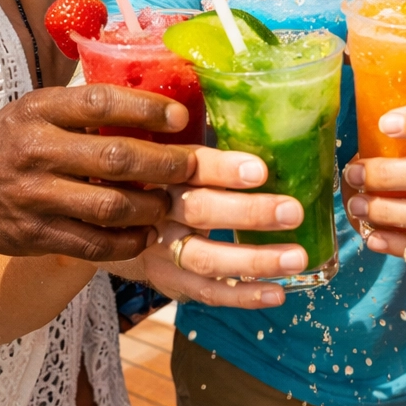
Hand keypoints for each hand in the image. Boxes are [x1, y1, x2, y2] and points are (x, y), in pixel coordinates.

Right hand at [0, 84, 197, 261]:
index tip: (180, 116)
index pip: (100, 102)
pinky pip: (92, 244)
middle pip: (113, 157)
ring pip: (108, 206)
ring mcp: (34, 197)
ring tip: (170, 202)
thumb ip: (84, 108)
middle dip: (163, 163)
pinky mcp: (34, 236)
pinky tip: (146, 234)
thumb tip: (154, 101)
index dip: (145, 108)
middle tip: (192, 165)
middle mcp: (36, 151)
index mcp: (40, 110)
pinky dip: (127, 242)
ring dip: (150, 206)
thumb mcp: (37, 109)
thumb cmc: (9, 140)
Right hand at [106, 146, 307, 308]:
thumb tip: (261, 110)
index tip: (261, 170)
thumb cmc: (161, 173)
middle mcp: (158, 207)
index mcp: (163, 167)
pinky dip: (243, 296)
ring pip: (207, 258)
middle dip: (250, 213)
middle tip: (294, 211)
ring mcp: (161, 248)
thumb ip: (204, 138)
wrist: (108, 219)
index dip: (225, 169)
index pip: (193, 166)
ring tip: (298, 256)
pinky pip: (207, 293)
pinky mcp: (168, 280)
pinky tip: (278, 292)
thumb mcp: (170, 148)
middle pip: (202, 211)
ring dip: (255, 259)